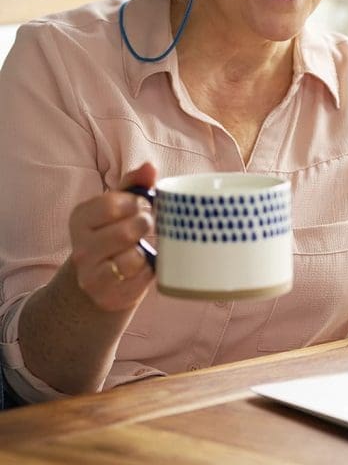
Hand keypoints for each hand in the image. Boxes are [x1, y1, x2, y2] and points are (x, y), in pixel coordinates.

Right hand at [69, 163, 155, 311]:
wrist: (98, 281)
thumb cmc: (113, 233)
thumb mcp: (118, 206)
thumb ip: (134, 184)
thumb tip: (150, 167)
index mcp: (80, 219)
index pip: (112, 205)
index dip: (137, 203)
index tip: (143, 205)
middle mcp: (81, 248)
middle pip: (127, 231)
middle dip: (146, 225)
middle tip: (148, 225)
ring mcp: (92, 276)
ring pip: (134, 258)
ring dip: (146, 251)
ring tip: (141, 248)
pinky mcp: (108, 297)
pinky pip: (142, 279)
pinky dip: (149, 271)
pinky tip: (141, 267)